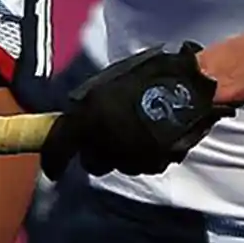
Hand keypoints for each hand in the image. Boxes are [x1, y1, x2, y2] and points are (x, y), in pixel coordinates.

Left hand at [38, 43, 228, 178]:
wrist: (191, 85)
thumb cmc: (149, 75)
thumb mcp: (108, 82)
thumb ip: (88, 105)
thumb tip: (76, 120)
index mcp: (89, 119)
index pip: (59, 148)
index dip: (52, 159)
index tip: (53, 168)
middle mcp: (107, 145)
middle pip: (93, 163)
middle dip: (96, 152)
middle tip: (105, 133)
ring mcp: (133, 158)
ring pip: (119, 164)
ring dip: (121, 153)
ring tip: (135, 128)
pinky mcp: (156, 164)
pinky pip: (143, 163)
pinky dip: (144, 153)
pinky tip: (154, 134)